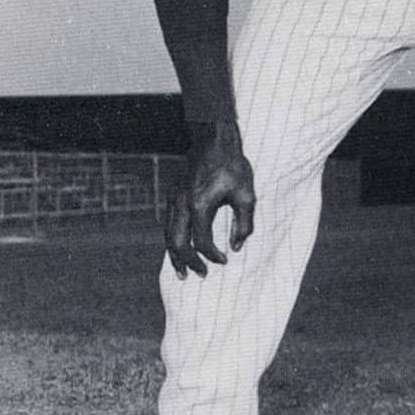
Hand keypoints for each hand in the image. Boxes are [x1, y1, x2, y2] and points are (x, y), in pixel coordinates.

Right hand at [166, 120, 255, 277]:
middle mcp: (182, 205)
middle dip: (187, 262)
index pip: (201, 242)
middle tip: (199, 275)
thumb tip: (237, 246)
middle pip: (177, 243)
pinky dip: (171, 239)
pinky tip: (178, 247)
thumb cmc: (233, 166)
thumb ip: (243, 223)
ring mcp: (174, 199)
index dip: (212, 256)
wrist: (214, 139)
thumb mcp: (246, 195)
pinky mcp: (173, 193)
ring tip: (182, 271)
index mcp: (200, 205)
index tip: (225, 260)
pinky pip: (168, 223)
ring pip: (168, 234)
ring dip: (174, 254)